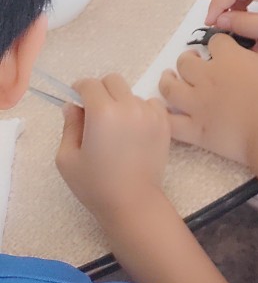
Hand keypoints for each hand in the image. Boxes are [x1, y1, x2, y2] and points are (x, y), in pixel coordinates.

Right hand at [56, 75, 169, 222]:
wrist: (133, 201)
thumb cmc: (95, 184)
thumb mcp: (68, 158)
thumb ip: (69, 126)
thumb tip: (72, 106)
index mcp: (103, 113)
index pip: (90, 84)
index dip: (79, 90)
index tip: (77, 100)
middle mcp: (129, 106)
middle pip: (113, 81)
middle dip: (100, 91)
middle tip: (95, 113)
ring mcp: (150, 113)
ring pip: (131, 93)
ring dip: (121, 102)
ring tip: (116, 128)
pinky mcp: (164, 122)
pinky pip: (150, 104)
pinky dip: (140, 110)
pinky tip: (134, 131)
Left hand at [160, 35, 257, 166]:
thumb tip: (253, 48)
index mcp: (228, 59)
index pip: (216, 42)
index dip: (219, 43)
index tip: (222, 47)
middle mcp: (207, 78)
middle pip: (185, 62)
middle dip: (188, 59)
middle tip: (192, 61)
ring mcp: (198, 104)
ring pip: (170, 88)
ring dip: (167, 80)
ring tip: (168, 78)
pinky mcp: (195, 130)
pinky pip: (171, 122)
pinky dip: (163, 116)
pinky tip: (162, 110)